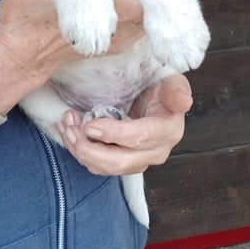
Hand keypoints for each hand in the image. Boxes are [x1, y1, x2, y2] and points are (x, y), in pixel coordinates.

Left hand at [56, 74, 193, 175]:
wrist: (156, 98)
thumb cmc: (162, 86)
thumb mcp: (172, 81)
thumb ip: (177, 90)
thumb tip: (183, 102)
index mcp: (168, 131)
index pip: (139, 137)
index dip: (113, 134)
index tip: (90, 124)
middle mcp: (156, 152)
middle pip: (120, 161)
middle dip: (89, 149)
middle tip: (69, 127)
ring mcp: (139, 161)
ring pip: (106, 167)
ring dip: (80, 150)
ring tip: (66, 125)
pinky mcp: (124, 163)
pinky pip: (99, 166)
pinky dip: (81, 152)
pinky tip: (70, 132)